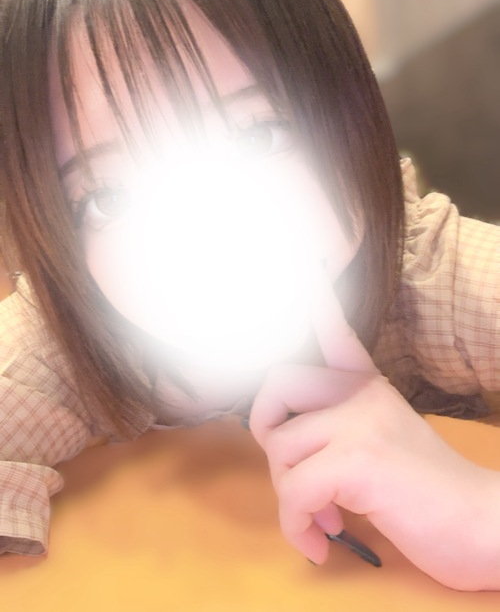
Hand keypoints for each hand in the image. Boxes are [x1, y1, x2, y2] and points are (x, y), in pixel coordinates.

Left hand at [249, 276, 499, 589]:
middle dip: (267, 431)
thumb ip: (341, 427)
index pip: (333, 332)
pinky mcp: (358, 461)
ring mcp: (359, 422)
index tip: (301, 267)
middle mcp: (360, 394)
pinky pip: (293, 491)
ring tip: (323, 515)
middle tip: (293, 467)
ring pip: (279, 449)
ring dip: (290, 494)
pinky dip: (295, 525)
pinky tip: (317, 541)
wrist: (482, 524)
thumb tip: (285, 443)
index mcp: (367, 386)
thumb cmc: (428, 491)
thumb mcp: (385, 441)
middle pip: (276, 384)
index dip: (311, 300)